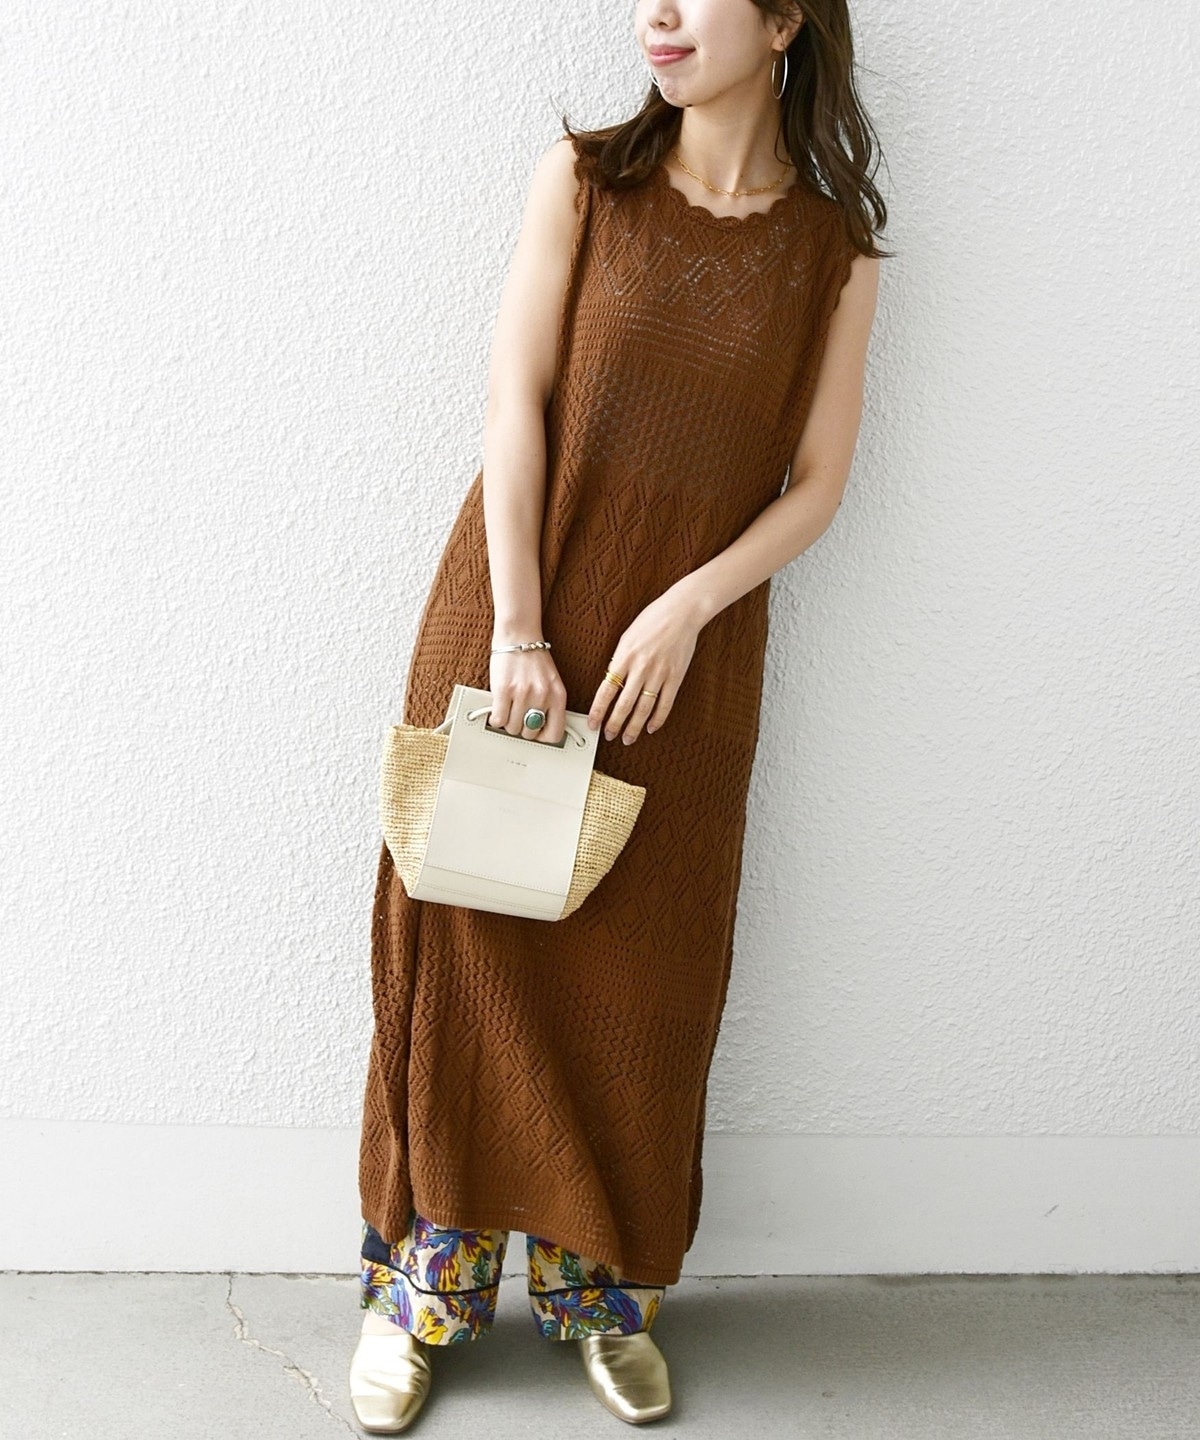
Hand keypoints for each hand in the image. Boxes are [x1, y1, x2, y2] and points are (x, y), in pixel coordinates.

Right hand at [487, 646, 567, 743]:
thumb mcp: (551, 682)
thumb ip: (549, 704)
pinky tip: (497, 709)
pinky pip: (498, 719)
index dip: (543, 737)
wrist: (519, 635)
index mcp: (558, 696)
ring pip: (513, 728)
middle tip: (517, 716)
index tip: (536, 732)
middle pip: (530, 733)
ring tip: (507, 710)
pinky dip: (496, 718)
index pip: (555, 734)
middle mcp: (543, 696)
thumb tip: (540, 728)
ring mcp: (523, 694)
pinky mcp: (504, 690)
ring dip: (508, 722)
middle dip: (522, 727)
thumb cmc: (533, 658)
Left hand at [588, 589, 700, 745]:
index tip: (593, 723)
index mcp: (624, 657)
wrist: (681, 612)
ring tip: (627, 738)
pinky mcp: (675, 677)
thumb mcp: (627, 637)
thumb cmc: (652, 620)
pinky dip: (658, 719)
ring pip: (644, 709)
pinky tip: (651, 728)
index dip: (598, 711)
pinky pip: (665, 704)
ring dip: (634, 727)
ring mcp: (659, 674)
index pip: (606, 691)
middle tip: (608, 736)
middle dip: (614, 724)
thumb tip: (612, 681)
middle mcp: (641, 668)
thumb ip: (619, 660)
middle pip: (624, 704)